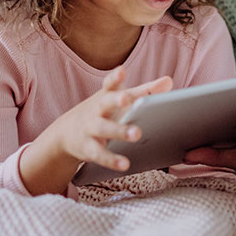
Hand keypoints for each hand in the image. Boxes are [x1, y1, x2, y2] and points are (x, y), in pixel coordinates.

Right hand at [52, 66, 173, 171]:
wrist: (67, 132)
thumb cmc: (104, 111)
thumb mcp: (121, 99)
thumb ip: (145, 91)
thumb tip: (168, 81)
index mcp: (106, 95)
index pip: (110, 84)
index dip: (115, 77)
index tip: (121, 71)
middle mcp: (97, 109)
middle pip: (105, 103)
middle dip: (115, 100)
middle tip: (125, 99)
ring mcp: (91, 128)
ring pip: (103, 128)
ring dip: (119, 131)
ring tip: (136, 134)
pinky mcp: (88, 148)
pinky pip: (100, 154)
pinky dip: (112, 159)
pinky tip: (125, 164)